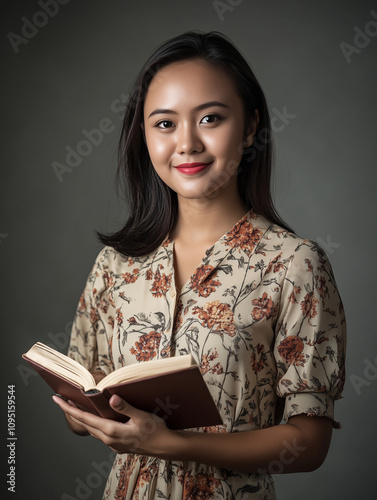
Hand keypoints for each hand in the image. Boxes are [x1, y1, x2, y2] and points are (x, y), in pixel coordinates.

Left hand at [53, 394, 175, 455]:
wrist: (165, 447)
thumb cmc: (156, 430)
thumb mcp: (142, 416)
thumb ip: (126, 407)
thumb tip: (112, 398)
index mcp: (112, 431)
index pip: (85, 419)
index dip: (69, 409)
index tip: (57, 400)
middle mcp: (109, 439)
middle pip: (85, 424)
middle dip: (72, 412)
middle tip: (61, 399)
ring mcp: (113, 443)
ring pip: (92, 429)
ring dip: (82, 418)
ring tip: (75, 406)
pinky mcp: (118, 444)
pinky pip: (101, 433)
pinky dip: (94, 423)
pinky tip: (96, 417)